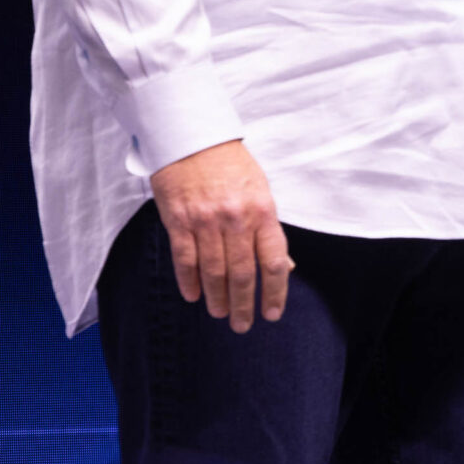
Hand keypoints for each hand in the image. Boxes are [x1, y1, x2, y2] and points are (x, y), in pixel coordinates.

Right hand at [148, 139, 292, 332]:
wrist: (192, 137)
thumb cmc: (231, 165)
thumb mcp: (261, 191)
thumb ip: (269, 230)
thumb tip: (284, 267)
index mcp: (262, 211)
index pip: (274, 261)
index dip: (275, 292)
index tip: (272, 313)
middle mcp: (236, 219)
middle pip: (243, 274)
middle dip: (244, 305)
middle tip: (243, 325)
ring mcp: (205, 221)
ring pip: (213, 272)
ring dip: (217, 298)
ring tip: (220, 313)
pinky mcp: (179, 221)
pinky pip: (184, 259)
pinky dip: (188, 281)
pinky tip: (192, 296)